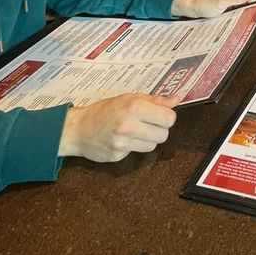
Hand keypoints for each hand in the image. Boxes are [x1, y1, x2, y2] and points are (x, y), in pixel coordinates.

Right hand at [59, 93, 176, 162]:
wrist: (78, 128)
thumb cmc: (105, 110)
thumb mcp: (129, 98)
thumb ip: (154, 100)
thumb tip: (177, 99)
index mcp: (134, 107)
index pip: (169, 118)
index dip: (166, 116)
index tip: (159, 115)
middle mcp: (129, 125)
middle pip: (164, 134)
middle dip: (158, 129)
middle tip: (147, 123)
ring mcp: (123, 143)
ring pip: (153, 146)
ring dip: (148, 139)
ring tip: (135, 131)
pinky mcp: (118, 156)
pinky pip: (137, 153)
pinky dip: (134, 147)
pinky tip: (123, 140)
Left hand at [172, 0, 254, 17]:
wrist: (194, 7)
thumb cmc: (205, 5)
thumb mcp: (222, 3)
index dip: (251, 3)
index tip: (248, 12)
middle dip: (246, 7)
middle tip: (240, 15)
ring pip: (242, 3)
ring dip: (241, 10)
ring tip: (234, 16)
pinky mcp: (228, 1)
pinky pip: (237, 6)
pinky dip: (236, 11)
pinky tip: (231, 16)